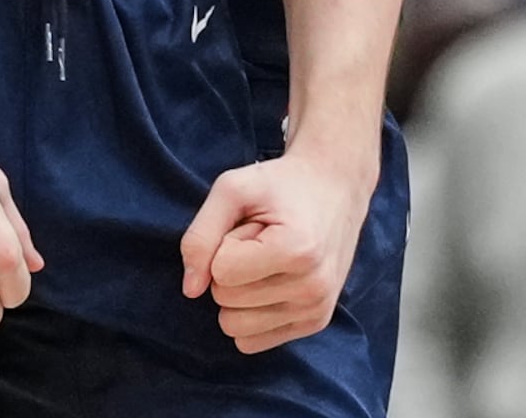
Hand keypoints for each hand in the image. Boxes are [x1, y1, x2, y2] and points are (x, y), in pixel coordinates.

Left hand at [177, 151, 372, 353]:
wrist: (335, 188)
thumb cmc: (279, 184)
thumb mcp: (232, 189)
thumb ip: (200, 236)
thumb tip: (190, 290)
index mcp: (298, 250)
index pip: (221, 272)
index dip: (225, 243)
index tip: (254, 224)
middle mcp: (313, 288)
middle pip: (226, 301)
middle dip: (231, 268)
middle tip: (260, 240)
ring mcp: (317, 310)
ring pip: (235, 327)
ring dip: (240, 291)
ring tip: (267, 259)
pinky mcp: (315, 323)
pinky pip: (252, 341)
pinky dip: (250, 312)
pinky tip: (274, 280)